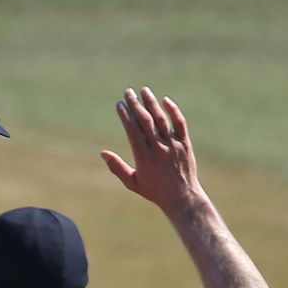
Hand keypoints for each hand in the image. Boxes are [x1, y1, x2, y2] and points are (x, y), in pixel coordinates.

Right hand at [101, 87, 204, 215]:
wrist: (182, 197)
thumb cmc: (155, 191)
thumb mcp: (132, 183)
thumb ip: (117, 167)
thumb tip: (103, 153)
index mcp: (144, 158)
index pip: (133, 131)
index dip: (125, 115)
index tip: (119, 104)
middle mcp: (158, 149)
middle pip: (145, 121)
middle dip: (135, 105)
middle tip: (128, 92)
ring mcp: (173, 145)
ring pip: (161, 120)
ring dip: (152, 103)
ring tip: (144, 90)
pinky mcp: (185, 144)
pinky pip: (179, 124)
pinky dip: (173, 111)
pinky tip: (165, 100)